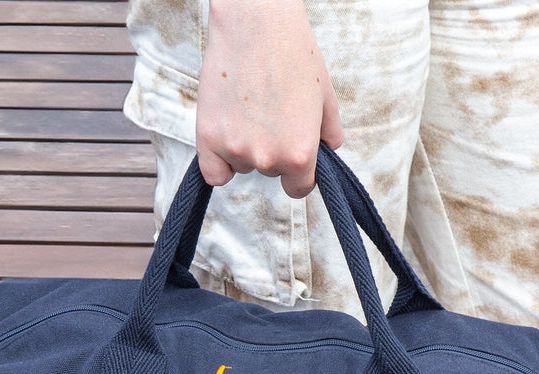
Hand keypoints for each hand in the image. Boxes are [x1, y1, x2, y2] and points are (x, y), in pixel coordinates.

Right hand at [196, 0, 343, 197]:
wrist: (255, 21)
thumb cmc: (293, 52)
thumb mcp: (325, 94)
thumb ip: (330, 131)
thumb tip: (330, 149)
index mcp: (300, 155)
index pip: (298, 188)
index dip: (297, 173)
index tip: (291, 156)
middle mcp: (268, 160)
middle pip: (269, 173)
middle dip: (270, 150)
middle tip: (268, 111)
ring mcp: (236, 150)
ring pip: (241, 166)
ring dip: (243, 146)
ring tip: (247, 106)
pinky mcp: (208, 139)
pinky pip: (214, 174)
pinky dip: (217, 161)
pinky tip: (224, 134)